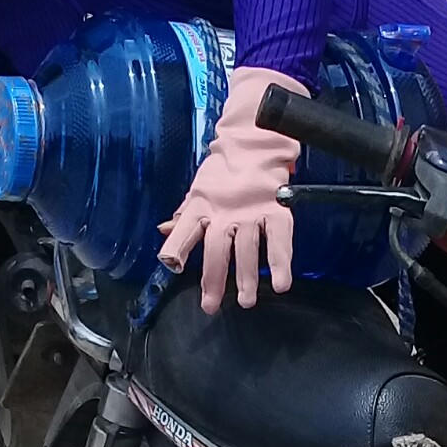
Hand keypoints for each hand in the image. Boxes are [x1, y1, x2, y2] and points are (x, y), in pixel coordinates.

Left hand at [158, 66, 302, 311]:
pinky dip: (281, 262)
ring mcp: (251, 212)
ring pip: (247, 249)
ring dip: (247, 277)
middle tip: (212, 306)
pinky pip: (279, 239)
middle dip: (214, 279)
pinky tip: (282, 283)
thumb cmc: (223, 171)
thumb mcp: (198, 192)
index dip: (177, 249)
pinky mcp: (276, 210)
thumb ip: (185, 218)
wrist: (253, 140)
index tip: (173, 266)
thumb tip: (164, 231)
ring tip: (246, 301)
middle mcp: (224, 212)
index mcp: (201, 206)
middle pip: (216, 249)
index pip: (185, 230)